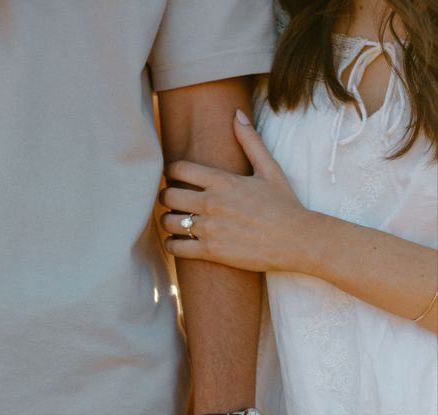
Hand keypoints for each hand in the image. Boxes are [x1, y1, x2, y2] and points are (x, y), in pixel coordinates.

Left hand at [160, 109, 311, 272]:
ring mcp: (210, 228)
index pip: (179, 169)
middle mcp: (212, 203)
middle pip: (168, 195)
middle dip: (166, 197)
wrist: (298, 241)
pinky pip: (176, 247)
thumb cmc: (285, 205)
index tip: (172, 176)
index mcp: (222, 180)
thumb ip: (250, 141)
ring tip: (174, 222)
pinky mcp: (211, 251)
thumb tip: (237, 114)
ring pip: (168, 222)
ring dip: (167, 221)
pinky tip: (177, 242)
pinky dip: (172, 244)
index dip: (170, 172)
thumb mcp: (270, 169)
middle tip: (171, 201)